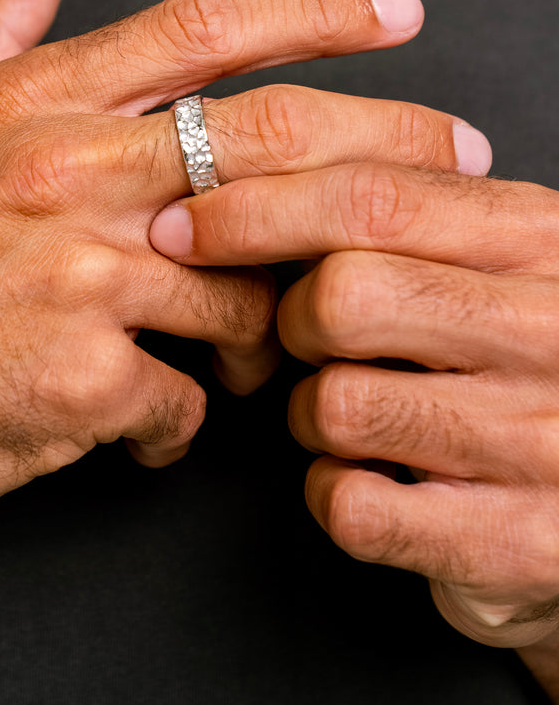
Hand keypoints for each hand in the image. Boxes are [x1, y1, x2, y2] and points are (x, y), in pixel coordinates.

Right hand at [0, 0, 472, 568]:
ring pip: (252, 293)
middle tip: (458, 154)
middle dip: (390, 143)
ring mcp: (77, 276)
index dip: (316, 10)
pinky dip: (183, 426)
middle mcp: (67, 172)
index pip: (203, 26)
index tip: (397, 10)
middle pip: (276, 139)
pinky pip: (188, 406)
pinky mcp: (79, 382)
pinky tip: (148, 428)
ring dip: (270, 329)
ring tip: (248, 356)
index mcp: (35, 103)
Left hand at [150, 163, 558, 649]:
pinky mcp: (517, 538)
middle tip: (307, 336)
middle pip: (341, 295)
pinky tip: (367, 476)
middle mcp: (553, 329)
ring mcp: (543, 439)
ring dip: (311, 412)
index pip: (372, 197)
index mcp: (540, 237)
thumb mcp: (490, 256)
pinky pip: (355, 505)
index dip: (255, 207)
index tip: (184, 226)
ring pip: (338, 403)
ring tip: (352, 411)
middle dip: (290, 319)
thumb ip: (404, 209)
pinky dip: (332, 491)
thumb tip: (251, 165)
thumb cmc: (518, 354)